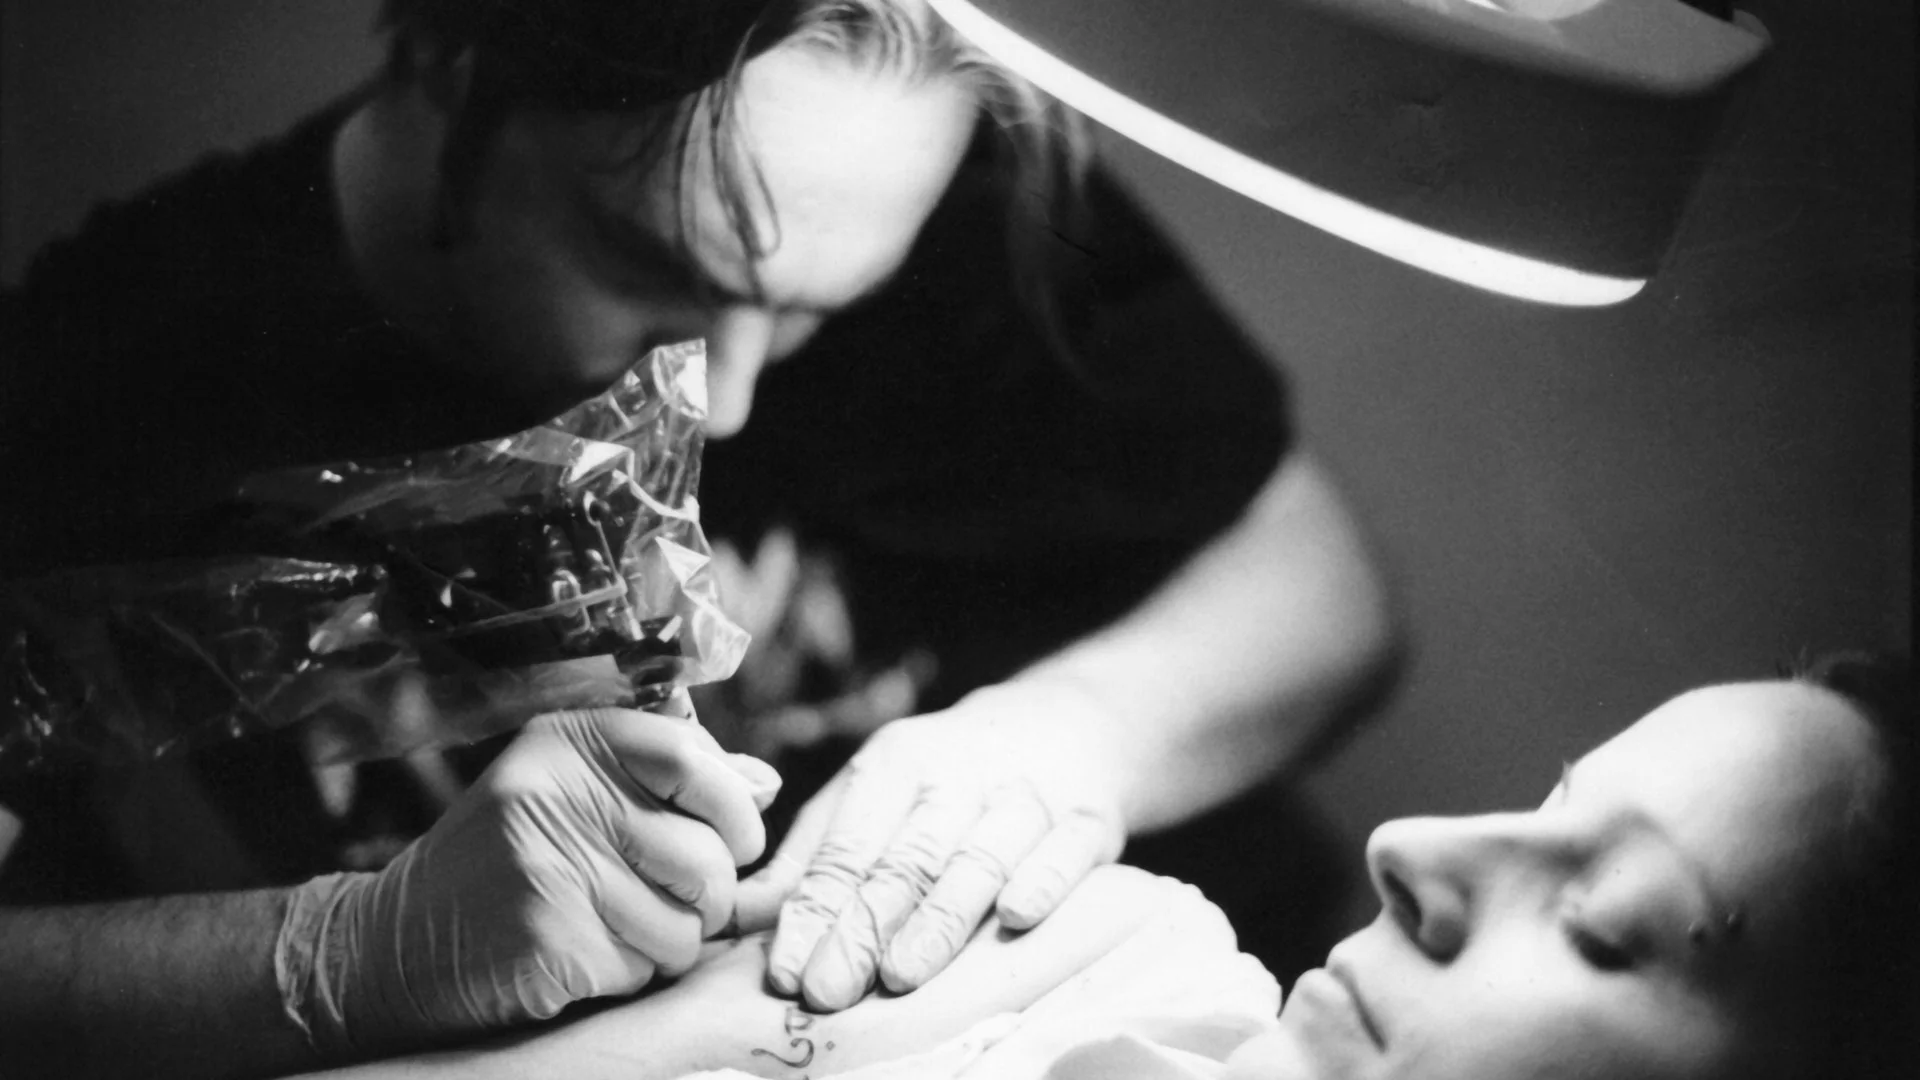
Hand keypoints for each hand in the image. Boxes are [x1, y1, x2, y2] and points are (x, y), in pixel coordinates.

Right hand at [275, 704, 780, 1057]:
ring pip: (686, 921)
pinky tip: (584, 956)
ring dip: (669, 941)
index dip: (734, 809)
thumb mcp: (577, 793)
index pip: (694, 760)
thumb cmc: (508, 862)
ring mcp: (548, 868)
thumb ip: (670, 782)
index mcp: (568, 741)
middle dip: (707, 894)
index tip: (734, 838)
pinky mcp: (548, 941)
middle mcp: (554, 793)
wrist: (395, 944)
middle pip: (706, 853)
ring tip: (614, 926)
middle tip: (665, 898)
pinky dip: (632, 974)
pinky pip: (646, 968)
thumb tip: (765, 784)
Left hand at [733, 683, 1126, 1011]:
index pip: (846, 846)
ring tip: (902, 974)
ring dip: (940, 917)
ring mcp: (1025, 795)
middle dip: (863, 928)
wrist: (1066, 723)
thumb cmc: (949, 776)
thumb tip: (737, 915)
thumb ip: (814, 856)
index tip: (786, 971)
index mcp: (895, 763)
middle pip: (905, 859)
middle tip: (827, 990)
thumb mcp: (877, 792)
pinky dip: (1042, 881)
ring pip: (979, 858)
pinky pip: (1065, 853)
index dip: (814, 911)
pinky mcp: (1088, 819)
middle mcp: (958, 774)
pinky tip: (1015, 917)